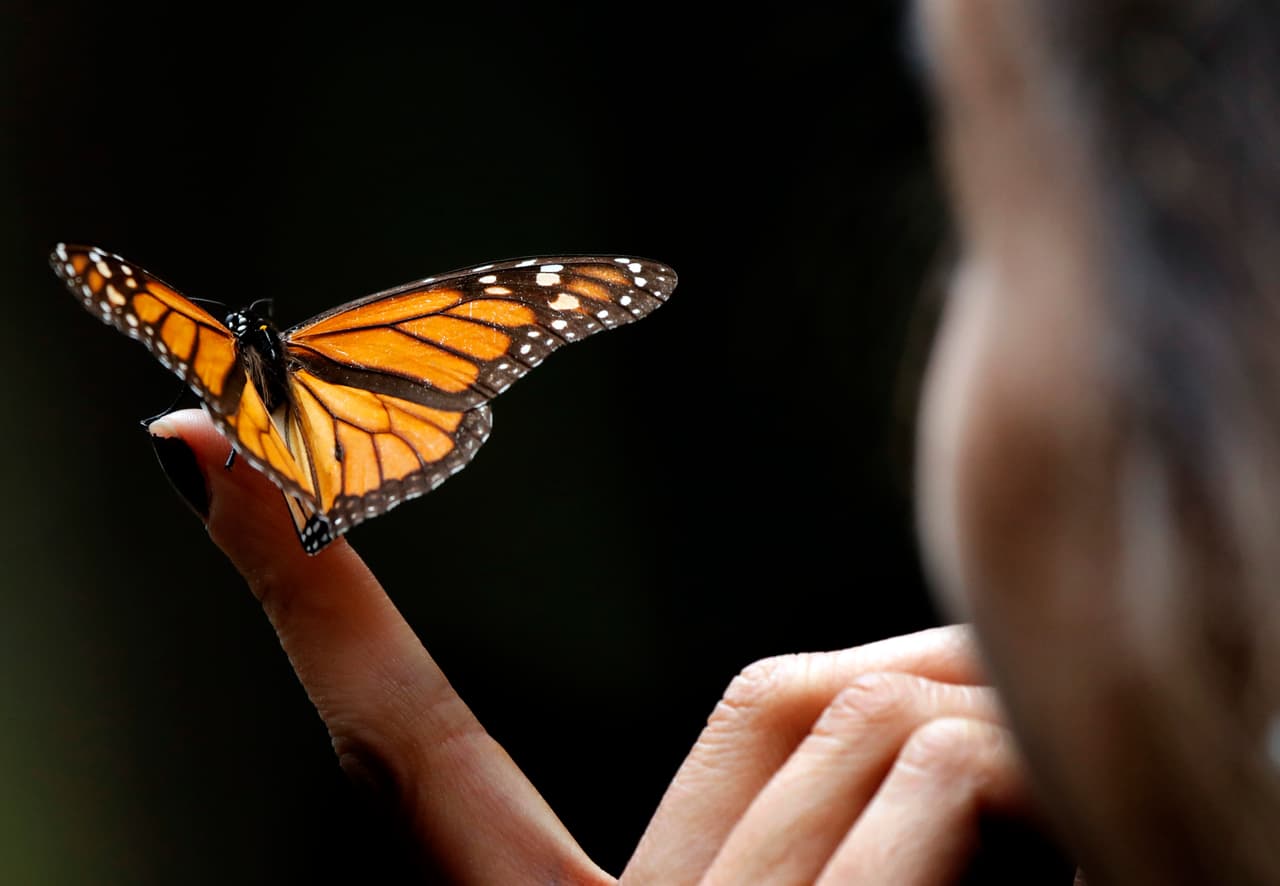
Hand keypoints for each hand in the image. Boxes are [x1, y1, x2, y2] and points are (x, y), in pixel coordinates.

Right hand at [149, 409, 1074, 883]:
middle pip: (770, 697)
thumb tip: (895, 706)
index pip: (407, 743)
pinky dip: (1015, 772)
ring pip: (865, 724)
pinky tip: (1088, 832)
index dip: (305, 605)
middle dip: (918, 676)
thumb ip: (783, 825)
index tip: (197, 460)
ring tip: (1080, 806)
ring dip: (998, 720)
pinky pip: (930, 788)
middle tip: (1027, 716)